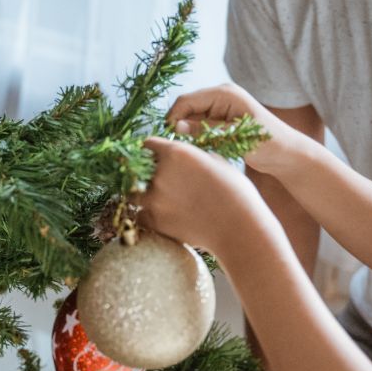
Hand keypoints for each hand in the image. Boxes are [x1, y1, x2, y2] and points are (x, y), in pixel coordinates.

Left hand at [136, 136, 266, 255]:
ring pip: (133, 193)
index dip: (151, 150)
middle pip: (138, 168)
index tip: (153, 157)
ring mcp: (154, 199)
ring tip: (158, 201)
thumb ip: (197, 157)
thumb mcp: (218, 163)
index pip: (148, 144)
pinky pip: (139, 216)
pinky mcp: (154, 221)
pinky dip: (146, 217)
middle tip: (158, 181)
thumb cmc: (236, 192)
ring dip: (142, 195)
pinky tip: (160, 217)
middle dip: (145, 173)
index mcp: (176, 153)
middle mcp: (159, 173)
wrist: (238, 227)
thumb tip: (193, 158)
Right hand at [166, 84, 314, 175]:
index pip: (187, 101)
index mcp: (224, 94)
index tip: (167, 138)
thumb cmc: (268, 142)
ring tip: (189, 150)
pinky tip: (199, 150)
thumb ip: (206, 130)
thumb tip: (176, 127)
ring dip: (188, 134)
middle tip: (176, 147)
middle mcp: (220, 97)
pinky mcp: (220, 121)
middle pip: (186, 108)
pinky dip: (196, 137)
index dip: (173, 117)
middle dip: (179, 126)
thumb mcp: (235, 136)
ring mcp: (220, 109)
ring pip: (191, 119)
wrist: (287, 154)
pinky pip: (199, 127)